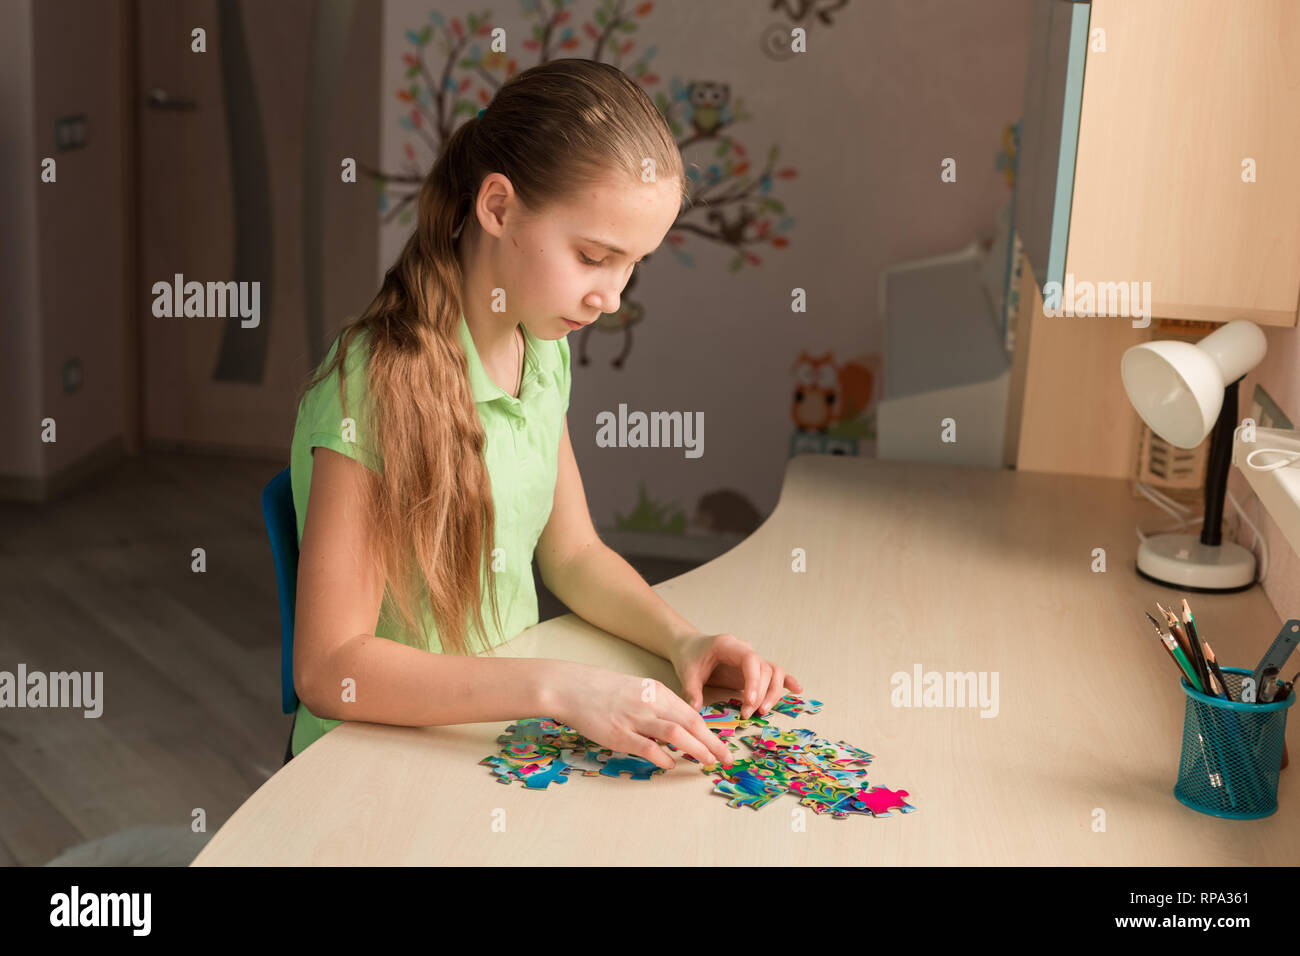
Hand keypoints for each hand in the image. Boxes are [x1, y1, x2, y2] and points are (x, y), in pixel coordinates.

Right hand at [544, 661, 734, 769]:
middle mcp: (650, 702)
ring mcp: (634, 718)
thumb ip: (658, 707)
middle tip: (726, 759)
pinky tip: (671, 765)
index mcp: (656, 690)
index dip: (710, 732)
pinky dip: (664, 758)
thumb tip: (680, 730)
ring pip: (675, 734)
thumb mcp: (638, 690)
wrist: (572, 687)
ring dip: (696, 750)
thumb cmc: (605, 690)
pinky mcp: (618, 734)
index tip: (723, 747)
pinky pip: (648, 748)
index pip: (691, 713)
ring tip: (707, 763)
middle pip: (690, 723)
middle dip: (712, 743)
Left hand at [669, 630, 801, 718]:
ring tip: (763, 711)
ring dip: (773, 692)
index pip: (749, 659)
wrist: (690, 646)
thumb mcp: (686, 672)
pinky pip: (775, 673)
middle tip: (748, 713)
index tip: (750, 701)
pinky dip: (787, 681)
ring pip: (774, 672)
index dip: (754, 681)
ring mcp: (752, 659)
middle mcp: (745, 650)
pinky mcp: (755, 669)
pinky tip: (797, 690)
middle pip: (765, 668)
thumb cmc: (690, 656)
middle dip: (761, 693)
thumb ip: (691, 690)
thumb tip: (695, 710)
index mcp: (728, 645)